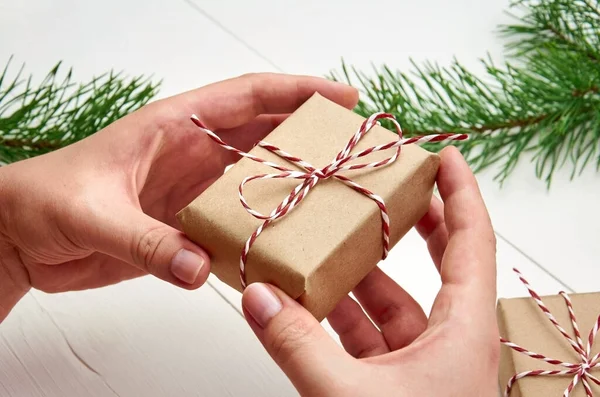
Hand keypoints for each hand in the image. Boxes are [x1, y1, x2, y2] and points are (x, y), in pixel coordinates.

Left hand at [0, 73, 357, 319]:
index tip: (342, 99)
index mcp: (175, 126)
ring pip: (258, 179)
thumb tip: (198, 266)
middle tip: (356, 150)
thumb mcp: (92, 213)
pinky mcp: (186, 225)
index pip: (248, 97)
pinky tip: (285, 243)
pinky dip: (262, 231)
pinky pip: (237, 223)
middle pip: (267, 136)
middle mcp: (193, 154)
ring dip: (294, 185)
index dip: (298, 92)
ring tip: (336, 196)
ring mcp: (193, 190)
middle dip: (312, 138)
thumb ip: (146, 240)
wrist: (19, 236)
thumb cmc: (43, 200)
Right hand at [241, 147, 498, 396]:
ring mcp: (424, 366)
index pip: (473, 242)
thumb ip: (298, 345)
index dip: (462, 192)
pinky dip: (341, 319)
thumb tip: (259, 297)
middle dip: (412, 222)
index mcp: (463, 330)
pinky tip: (309, 305)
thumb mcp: (347, 394)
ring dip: (359, 276)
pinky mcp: (397, 386)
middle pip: (439, 263)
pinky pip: (369, 338)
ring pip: (393, 304)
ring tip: (326, 243)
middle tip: (387, 188)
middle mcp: (450, 341)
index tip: (445, 156)